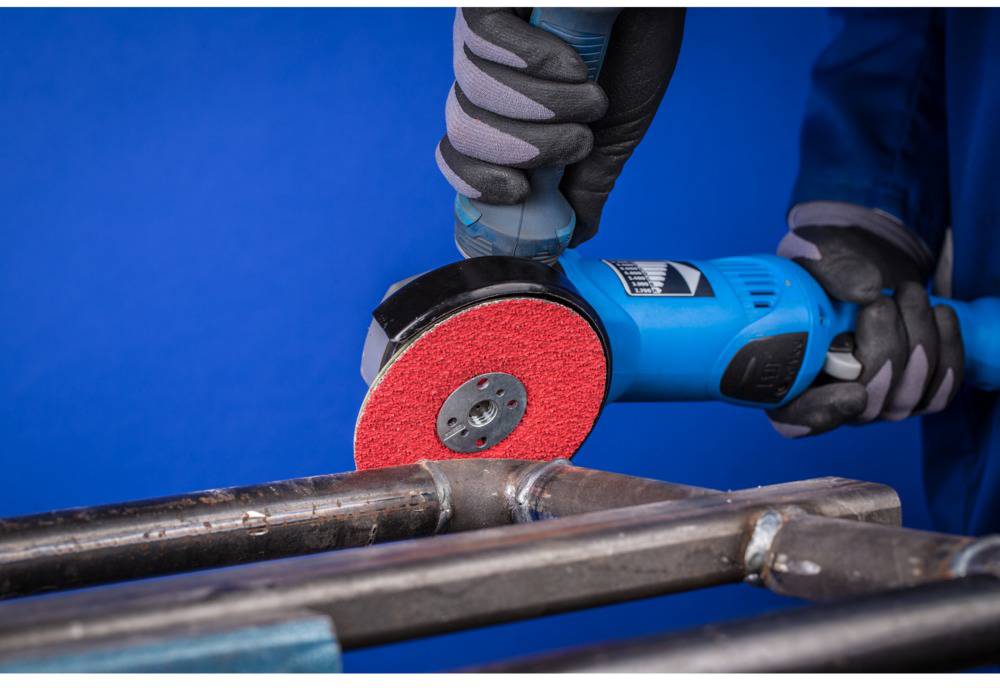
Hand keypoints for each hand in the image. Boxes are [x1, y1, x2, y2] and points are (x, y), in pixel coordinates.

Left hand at [436, 8, 684, 244]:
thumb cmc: (639, 41)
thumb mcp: (615, 128)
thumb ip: (588, 181)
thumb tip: (573, 236)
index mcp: (508, 110)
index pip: (460, 156)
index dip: (476, 184)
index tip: (518, 192)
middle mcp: (487, 72)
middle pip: (462, 132)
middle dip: (524, 151)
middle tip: (578, 140)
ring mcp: (484, 33)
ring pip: (473, 94)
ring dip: (544, 109)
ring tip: (590, 93)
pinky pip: (483, 41)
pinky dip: (534, 60)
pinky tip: (571, 60)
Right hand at [767, 219, 963, 437]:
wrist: (859, 267)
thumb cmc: (823, 267)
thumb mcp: (810, 254)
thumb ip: (826, 268)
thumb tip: (866, 291)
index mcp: (785, 374)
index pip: (795, 419)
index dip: (823, 413)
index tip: (853, 393)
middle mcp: (826, 398)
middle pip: (864, 404)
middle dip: (885, 350)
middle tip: (880, 302)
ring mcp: (871, 402)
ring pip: (906, 396)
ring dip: (918, 338)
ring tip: (908, 293)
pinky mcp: (910, 395)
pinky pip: (939, 392)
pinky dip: (947, 349)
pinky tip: (937, 315)